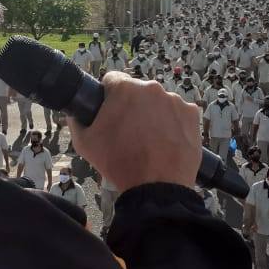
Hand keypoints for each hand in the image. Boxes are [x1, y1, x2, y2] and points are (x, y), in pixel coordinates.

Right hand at [69, 72, 200, 191]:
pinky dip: (173, 124)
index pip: (112, 80)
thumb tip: (76, 113)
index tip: (110, 111)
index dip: (108, 95)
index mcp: (125, 89)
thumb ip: (77, 121)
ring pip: (159, 102)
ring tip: (150, 141)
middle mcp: (152, 88)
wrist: (156, 188)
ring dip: (153, 115)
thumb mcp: (84, 143)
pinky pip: (178, 114)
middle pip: (138, 92)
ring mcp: (175, 100)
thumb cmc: (119, 163)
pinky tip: (166, 142)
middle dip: (132, 106)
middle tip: (129, 132)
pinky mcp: (192, 115)